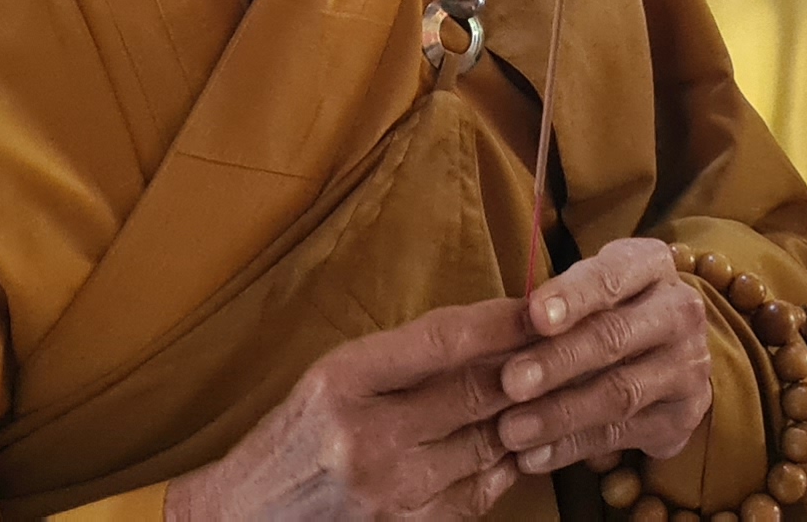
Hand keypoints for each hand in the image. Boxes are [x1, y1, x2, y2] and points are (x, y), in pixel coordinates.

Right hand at [163, 297, 529, 521]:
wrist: (242, 517)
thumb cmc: (293, 437)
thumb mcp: (331, 379)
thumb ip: (403, 359)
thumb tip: (489, 332)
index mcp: (343, 382)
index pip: (441, 341)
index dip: (500, 321)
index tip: (539, 307)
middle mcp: (367, 438)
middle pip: (476, 393)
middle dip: (527, 368)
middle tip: (564, 347)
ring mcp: (389, 493)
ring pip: (488, 444)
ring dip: (523, 417)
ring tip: (548, 393)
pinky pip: (478, 494)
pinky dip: (502, 465)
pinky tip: (514, 445)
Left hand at [496, 238, 715, 473]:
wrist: (663, 352)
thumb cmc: (603, 310)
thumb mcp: (583, 291)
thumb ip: (549, 309)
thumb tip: (496, 333)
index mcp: (651, 266)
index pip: (613, 275)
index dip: (573, 295)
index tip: (534, 316)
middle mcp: (680, 311)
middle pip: (615, 337)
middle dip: (558, 361)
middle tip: (510, 381)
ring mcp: (687, 366)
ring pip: (620, 393)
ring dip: (560, 413)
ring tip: (511, 430)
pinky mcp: (682, 416)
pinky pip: (620, 435)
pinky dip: (571, 448)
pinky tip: (532, 456)